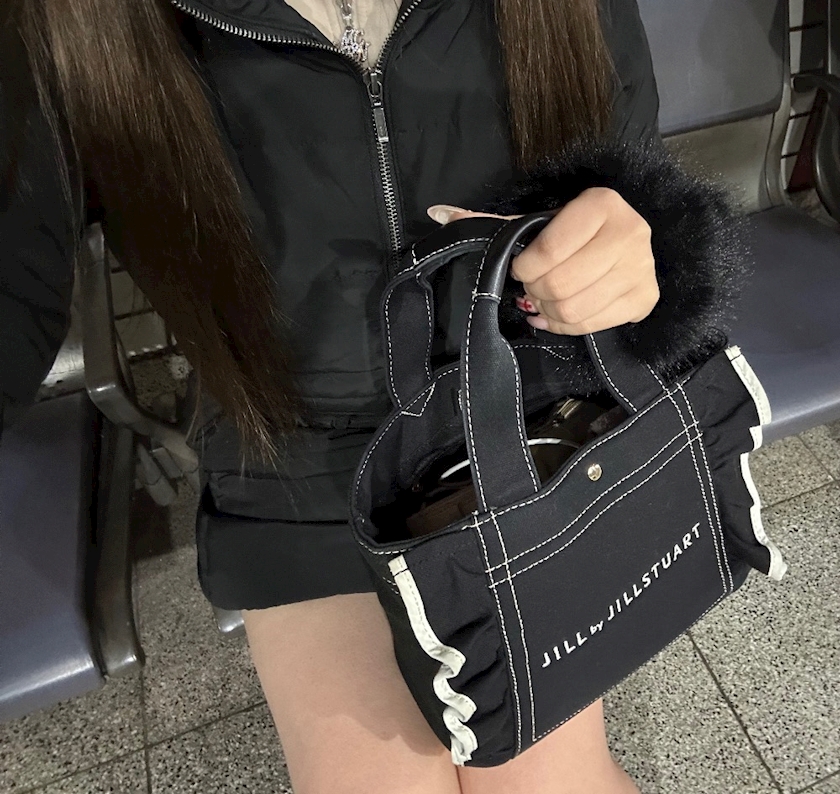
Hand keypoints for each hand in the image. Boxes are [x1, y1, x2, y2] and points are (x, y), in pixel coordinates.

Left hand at [427, 188, 658, 334]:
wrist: (624, 241)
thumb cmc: (572, 231)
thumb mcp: (536, 222)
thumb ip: (491, 223)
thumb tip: (438, 213)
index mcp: (601, 203)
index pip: (546, 252)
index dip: (523, 267)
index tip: (521, 266)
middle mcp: (630, 232)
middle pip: (559, 285)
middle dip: (535, 291)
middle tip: (533, 286)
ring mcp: (642, 268)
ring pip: (573, 310)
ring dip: (548, 312)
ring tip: (545, 299)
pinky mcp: (646, 298)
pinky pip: (591, 326)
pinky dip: (565, 326)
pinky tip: (559, 313)